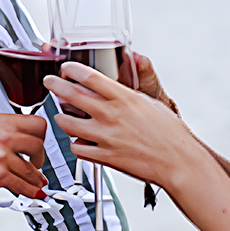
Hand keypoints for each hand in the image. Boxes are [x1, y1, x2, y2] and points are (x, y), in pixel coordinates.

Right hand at [0, 113, 49, 198]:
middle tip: (36, 163)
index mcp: (2, 120)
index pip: (38, 124)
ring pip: (32, 169)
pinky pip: (22, 185)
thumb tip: (28, 141)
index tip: (40, 144)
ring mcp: (1, 155)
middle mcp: (4, 135)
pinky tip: (34, 192)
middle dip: (40, 158)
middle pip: (38, 146)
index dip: (42, 136)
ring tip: (36, 181)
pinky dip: (31, 190)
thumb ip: (7, 130)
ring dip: (36, 178)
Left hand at [43, 62, 209, 189]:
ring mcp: (106, 137)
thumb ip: (129, 93)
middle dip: (55, 86)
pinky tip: (79, 141)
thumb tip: (119, 83)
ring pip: (67, 123)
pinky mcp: (104, 157)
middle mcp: (112, 115)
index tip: (66, 68)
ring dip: (61, 118)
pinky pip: (77, 149)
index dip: (72, 69)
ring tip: (62, 115)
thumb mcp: (150, 103)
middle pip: (71, 95)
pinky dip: (75, 144)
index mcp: (124, 98)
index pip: (89, 77)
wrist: (179, 162)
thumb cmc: (170, 134)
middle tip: (50, 83)